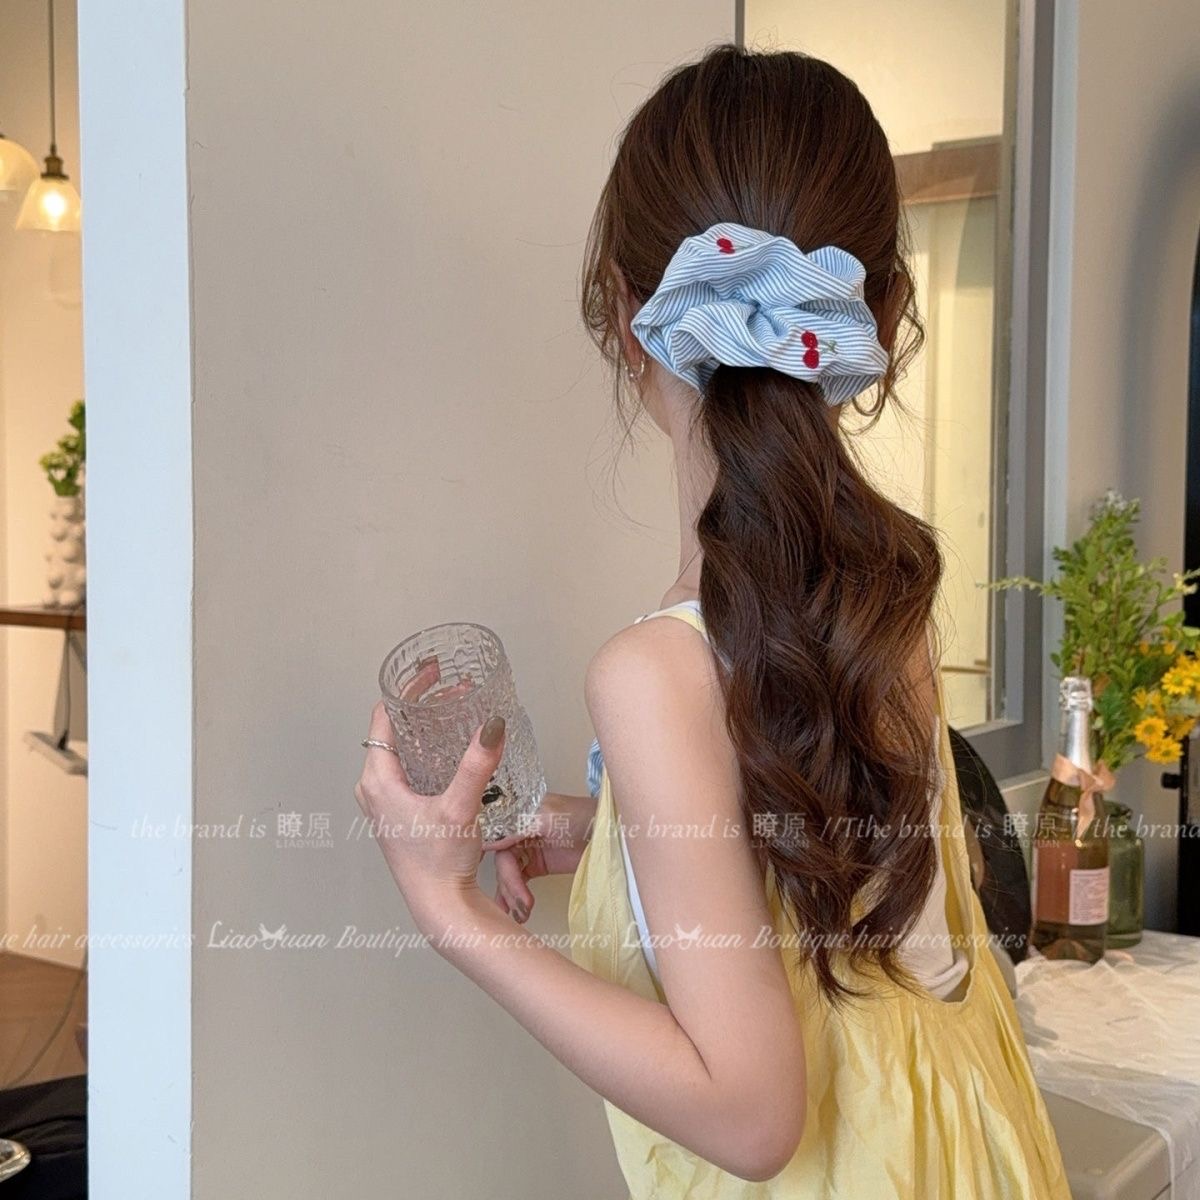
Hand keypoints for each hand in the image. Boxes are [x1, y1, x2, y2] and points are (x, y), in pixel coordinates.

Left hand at [355, 701, 506, 932]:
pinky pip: (406, 771)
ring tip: (453, 714)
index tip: (431, 673)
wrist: (440, 906)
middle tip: (450, 689)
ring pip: (401, 753)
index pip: (384, 718)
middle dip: (421, 708)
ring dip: (425, 732)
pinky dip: (426, 754)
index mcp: (377, 780)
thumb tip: (492, 725)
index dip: (408, 690)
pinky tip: (450, 754)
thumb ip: (476, 764)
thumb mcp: (460, 806)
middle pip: (392, 732)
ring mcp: (383, 804)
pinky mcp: (397, 816)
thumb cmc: (439, 863)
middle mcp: (373, 790)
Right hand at [483, 793, 596, 921]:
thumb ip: (518, 827)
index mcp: (517, 815)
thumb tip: (488, 841)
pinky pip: (520, 881)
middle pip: (502, 862)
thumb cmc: (583, 816)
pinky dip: (516, 896)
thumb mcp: (549, 817)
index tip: (495, 881)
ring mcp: (528, 850)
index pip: (495, 839)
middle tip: (521, 904)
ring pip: (509, 875)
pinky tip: (516, 911)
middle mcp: (518, 832)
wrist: (608, 831)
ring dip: (511, 895)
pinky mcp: (538, 865)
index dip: (492, 860)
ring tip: (521, 914)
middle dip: (508, 885)